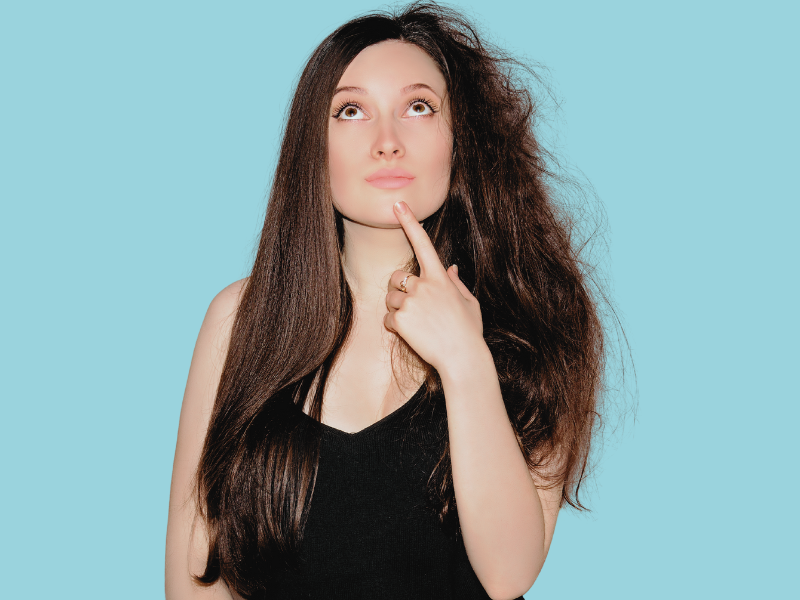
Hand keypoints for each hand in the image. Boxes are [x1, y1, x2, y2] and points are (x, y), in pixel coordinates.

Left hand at [384, 201, 485, 374]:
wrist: (462, 358)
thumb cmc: (468, 332)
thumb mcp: (469, 304)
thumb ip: (456, 284)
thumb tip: (449, 268)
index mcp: (440, 278)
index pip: (423, 243)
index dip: (410, 221)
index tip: (398, 204)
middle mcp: (424, 285)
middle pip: (396, 276)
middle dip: (399, 289)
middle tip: (412, 306)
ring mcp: (411, 301)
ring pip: (390, 299)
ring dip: (398, 311)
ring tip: (418, 326)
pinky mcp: (400, 319)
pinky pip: (388, 319)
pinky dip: (396, 327)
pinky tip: (413, 336)